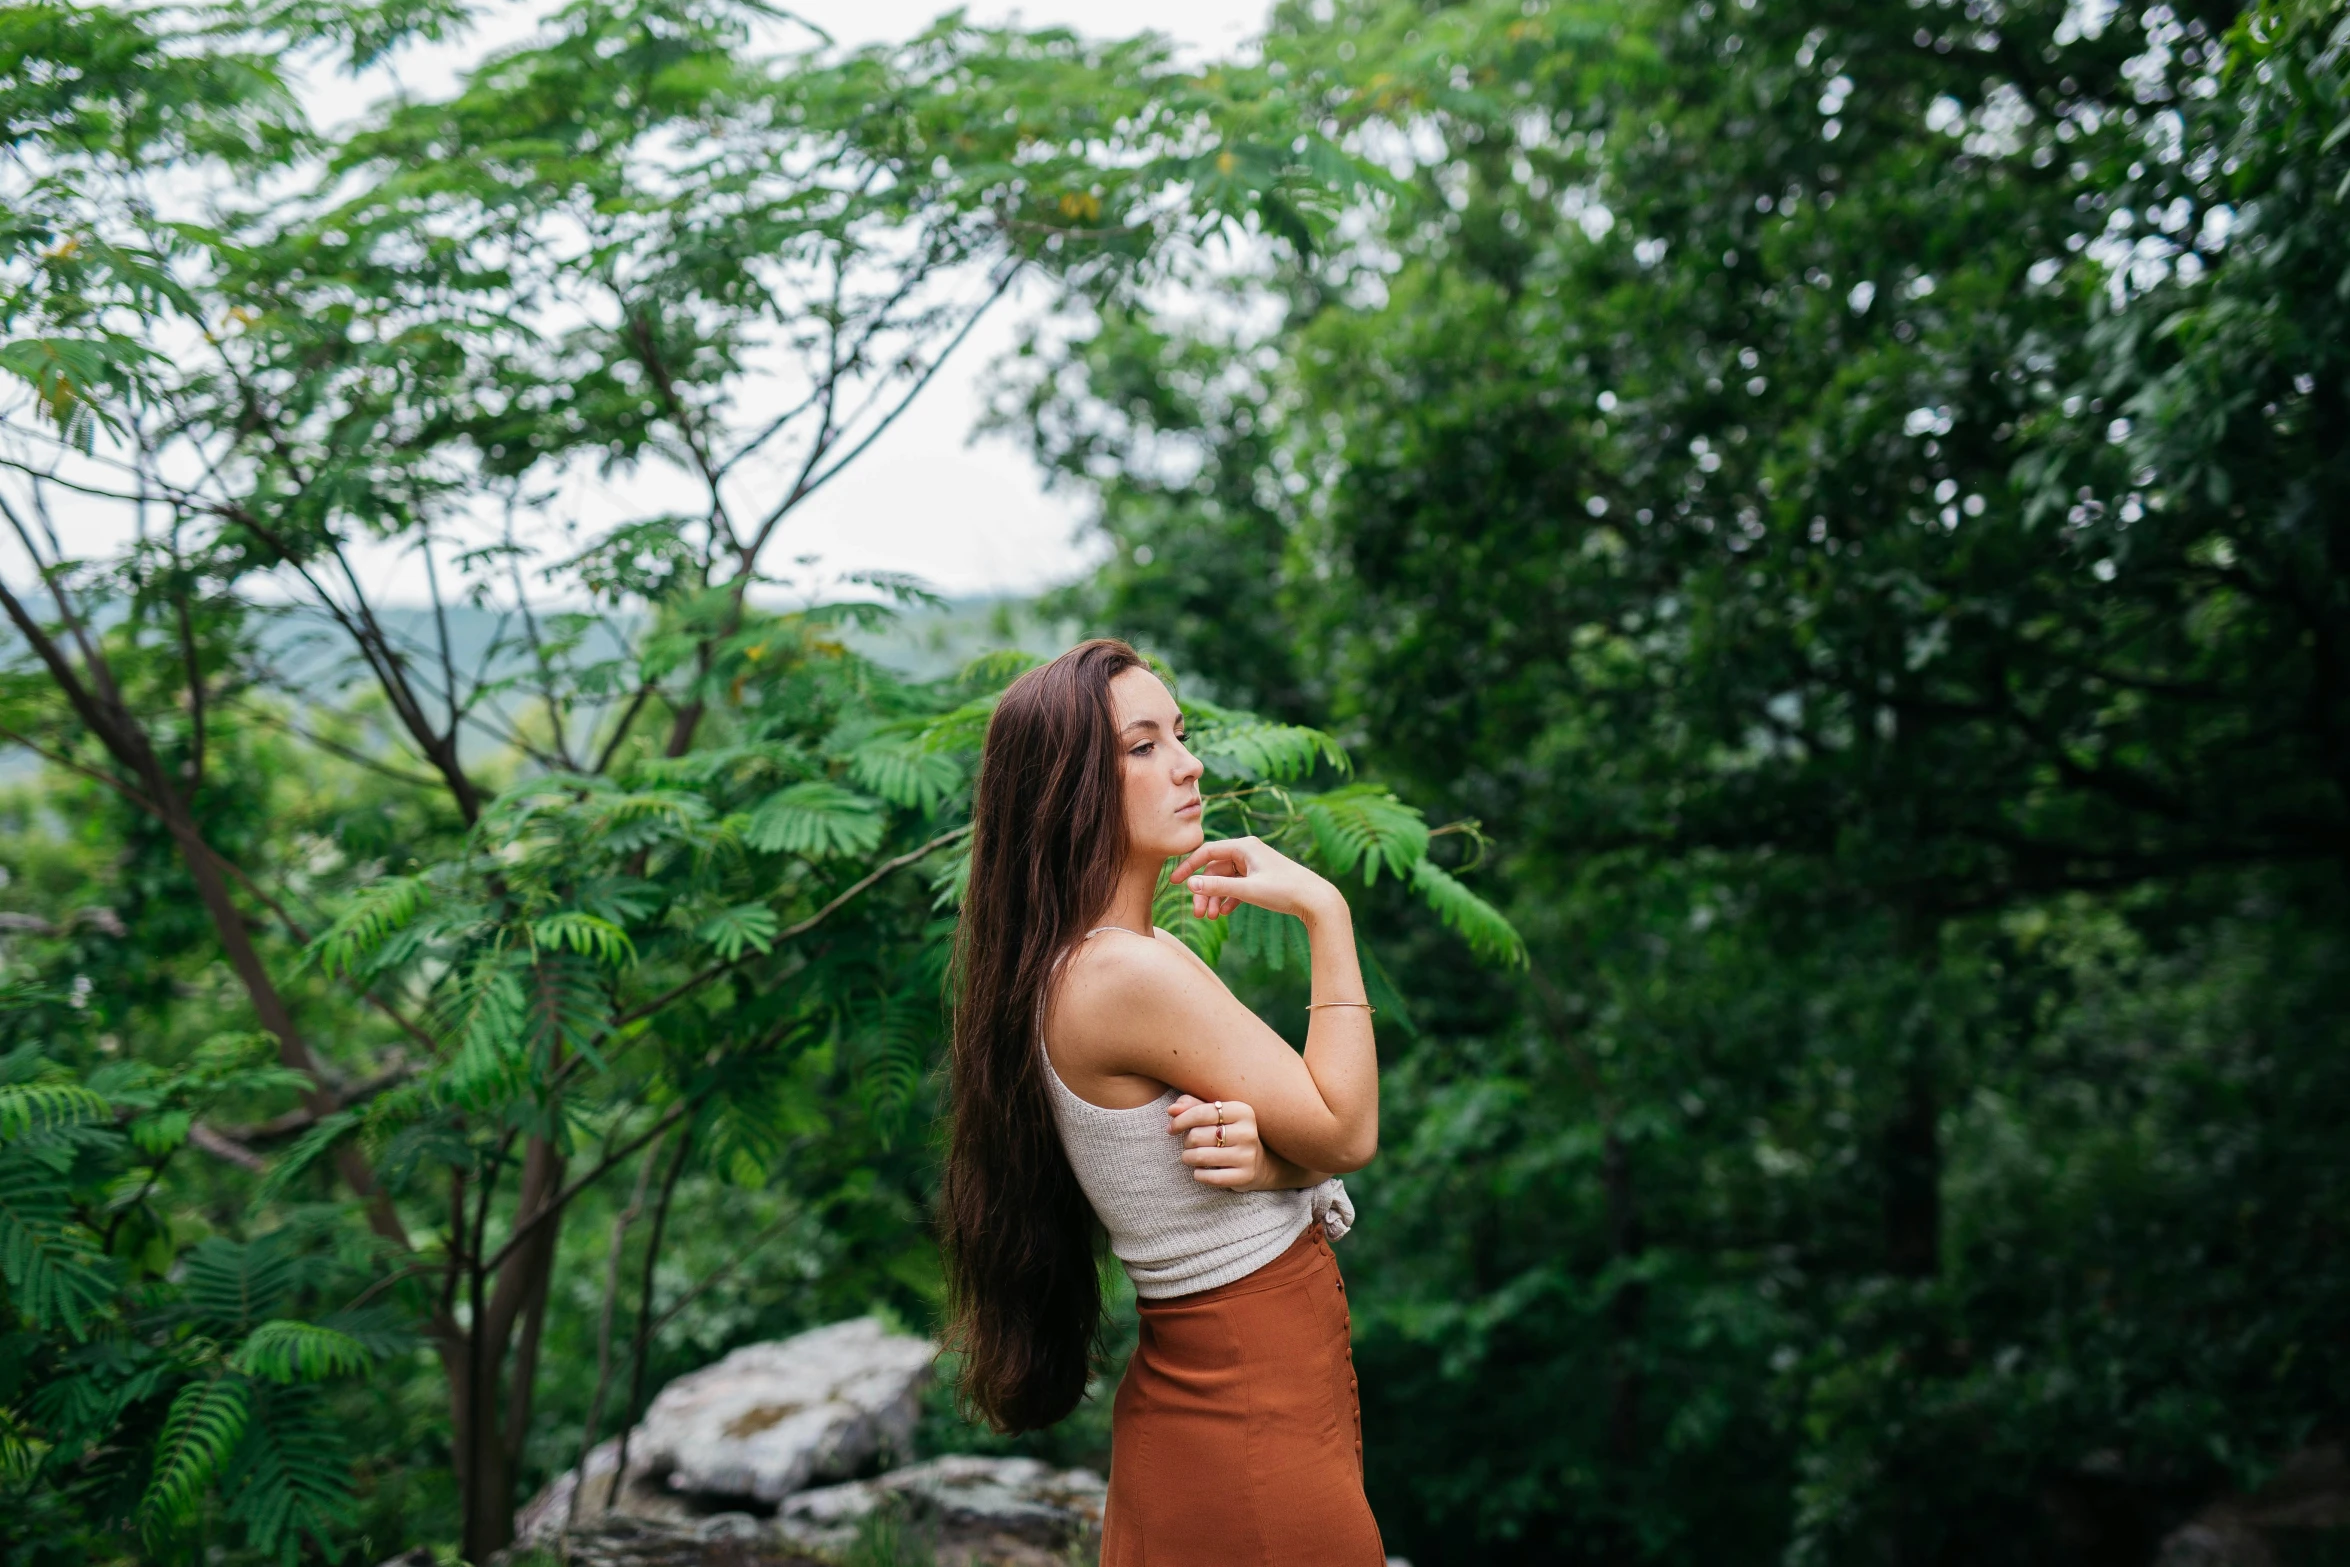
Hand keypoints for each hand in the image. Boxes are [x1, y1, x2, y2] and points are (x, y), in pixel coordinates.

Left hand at [1168, 1094, 1276, 1190]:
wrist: (1259, 1161)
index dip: (1180, 1121)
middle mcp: (1247, 1132)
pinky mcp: (1245, 1176)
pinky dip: (1198, 1174)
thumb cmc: (1229, 1132)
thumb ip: (1192, 1106)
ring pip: (1200, 1157)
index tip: (1171, 1128)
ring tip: (1191, 1156)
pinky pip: (1208, 1177)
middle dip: (1186, 1141)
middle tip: (1190, 1144)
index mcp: (1242, 1111)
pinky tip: (1201, 1170)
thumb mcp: (1215, 1114)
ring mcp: (1248, 1155)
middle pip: (1197, 1136)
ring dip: (1188, 1158)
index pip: (1201, 1113)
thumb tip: (1172, 1110)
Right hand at [1169, 836, 1342, 923]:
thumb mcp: (1248, 890)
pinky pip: (1237, 886)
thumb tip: (1190, 886)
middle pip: (1215, 870)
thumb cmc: (1285, 890)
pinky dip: (1229, 898)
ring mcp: (1255, 865)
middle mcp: (1248, 852)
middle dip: (1205, 891)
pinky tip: (1225, 913)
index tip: (1174, 884)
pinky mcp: (1261, 878)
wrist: (1316, 900)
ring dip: (1216, 897)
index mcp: (1244, 847)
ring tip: (1211, 917)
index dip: (1188, 867)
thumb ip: (1218, 888)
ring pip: (1225, 880)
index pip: (1207, 852)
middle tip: (1198, 914)